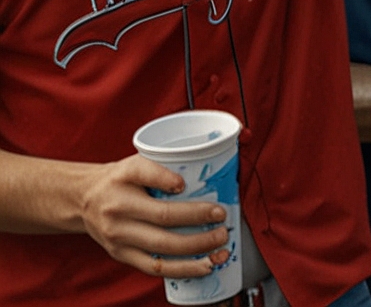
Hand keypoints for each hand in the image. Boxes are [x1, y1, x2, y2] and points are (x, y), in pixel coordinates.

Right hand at [77, 154, 230, 279]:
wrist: (83, 199)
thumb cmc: (117, 179)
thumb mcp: (133, 164)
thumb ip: (158, 170)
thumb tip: (185, 184)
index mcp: (122, 195)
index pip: (157, 201)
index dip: (188, 207)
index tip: (216, 207)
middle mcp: (119, 222)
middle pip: (163, 232)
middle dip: (199, 233)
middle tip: (224, 226)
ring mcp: (120, 243)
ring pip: (160, 256)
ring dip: (194, 256)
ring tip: (220, 252)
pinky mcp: (122, 256)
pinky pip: (153, 269)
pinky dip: (181, 270)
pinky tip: (203, 266)